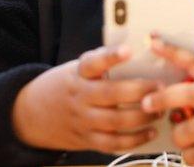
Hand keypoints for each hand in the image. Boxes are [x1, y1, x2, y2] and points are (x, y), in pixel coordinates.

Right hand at [12, 45, 160, 152]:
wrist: (33, 113)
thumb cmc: (68, 85)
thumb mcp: (77, 69)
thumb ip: (102, 64)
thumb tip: (140, 57)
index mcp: (78, 73)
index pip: (94, 62)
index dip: (111, 56)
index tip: (128, 49)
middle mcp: (80, 96)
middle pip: (112, 94)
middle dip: (140, 91)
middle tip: (160, 86)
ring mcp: (82, 120)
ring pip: (116, 121)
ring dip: (142, 116)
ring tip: (160, 109)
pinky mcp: (86, 139)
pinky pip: (113, 143)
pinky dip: (135, 140)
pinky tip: (150, 132)